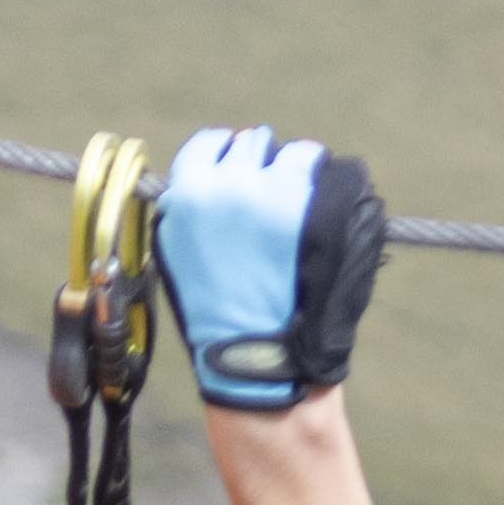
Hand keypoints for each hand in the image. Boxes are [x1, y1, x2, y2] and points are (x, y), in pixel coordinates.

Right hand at [149, 127, 386, 409]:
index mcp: (183, 199)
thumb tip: (209, 181)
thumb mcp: (180, 259)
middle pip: (248, 143)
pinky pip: (314, 163)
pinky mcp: (299, 198)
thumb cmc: (218, 319)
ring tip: (299, 217)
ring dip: (295, 173)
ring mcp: (262, 189)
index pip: (206, 148)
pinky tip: (321, 216)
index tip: (241, 181)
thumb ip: (190, 213)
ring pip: (286, 152)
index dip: (226, 161)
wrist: (256, 361)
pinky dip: (323, 181)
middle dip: (262, 168)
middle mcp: (220, 185)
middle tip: (272, 209)